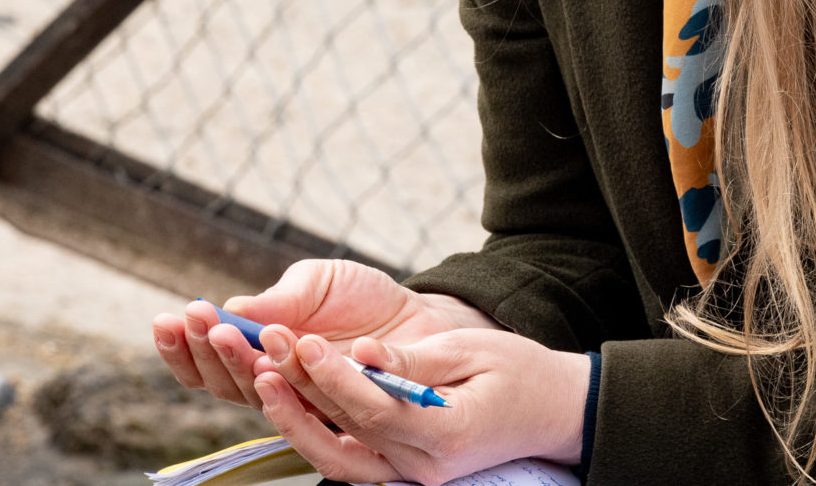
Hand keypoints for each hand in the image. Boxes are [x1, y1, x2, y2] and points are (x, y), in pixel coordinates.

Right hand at [151, 259, 497, 410]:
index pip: (207, 362)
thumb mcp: (316, 282)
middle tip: (195, 319)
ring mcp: (304, 399)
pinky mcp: (336, 409)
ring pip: (255, 393)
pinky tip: (270, 356)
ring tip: (226, 331)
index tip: (166, 319)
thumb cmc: (360, 298)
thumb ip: (278, 299)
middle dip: (203, 349)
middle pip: (222, 383)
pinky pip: (304, 402)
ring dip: (235, 362)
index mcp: (258, 353)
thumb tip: (232, 309)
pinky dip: (282, 379)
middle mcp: (273, 384)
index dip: (182, 347)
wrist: (420, 314)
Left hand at [254, 328, 591, 485]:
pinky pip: (350, 457)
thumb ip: (414, 360)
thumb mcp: (473, 351)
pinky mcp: (403, 469)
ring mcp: (412, 475)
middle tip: (266, 351)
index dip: (336, 378)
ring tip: (264, 379)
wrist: (551, 411)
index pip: (377, 410)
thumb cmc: (520, 372)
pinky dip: (317, 431)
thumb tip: (361, 351)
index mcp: (448, 435)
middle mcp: (424, 466)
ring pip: (338, 456)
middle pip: (349, 433)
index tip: (305, 342)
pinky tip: (291, 400)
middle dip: (303, 391)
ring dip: (297, 420)